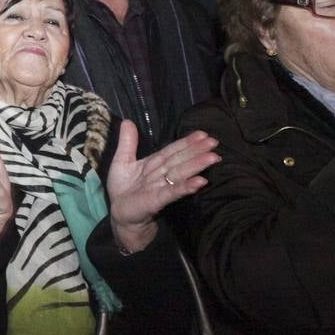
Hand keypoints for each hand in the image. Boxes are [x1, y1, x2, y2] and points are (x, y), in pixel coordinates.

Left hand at [107, 121, 218, 252]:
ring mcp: (160, 187)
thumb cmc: (122, 188)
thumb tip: (127, 120)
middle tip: (214, 142)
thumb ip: (127, 142)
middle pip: (180, 160)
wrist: (119, 214)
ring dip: (196, 165)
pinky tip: (200, 181)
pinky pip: (172, 192)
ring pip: (180, 173)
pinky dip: (185, 186)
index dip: (186, 142)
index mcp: (154, 163)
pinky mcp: (156, 200)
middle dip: (197, 151)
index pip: (172, 150)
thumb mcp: (122, 161)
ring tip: (213, 157)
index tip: (203, 134)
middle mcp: (160, 174)